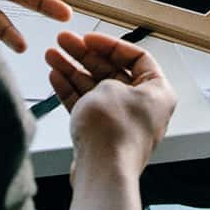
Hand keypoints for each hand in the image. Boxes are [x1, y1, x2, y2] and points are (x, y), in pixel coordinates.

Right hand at [46, 31, 175, 175]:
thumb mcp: (111, 86)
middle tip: (65, 42)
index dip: (110, 44)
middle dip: (85, 55)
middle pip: (111, 71)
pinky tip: (55, 76)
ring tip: (52, 55)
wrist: (102, 171)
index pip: (136, 57)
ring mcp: (120, 122)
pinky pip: (85, 106)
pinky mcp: (102, 135)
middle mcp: (142, 107)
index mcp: (157, 92)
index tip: (89, 38)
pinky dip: (70, 90)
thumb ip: (105, 76)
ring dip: (72, 70)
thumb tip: (98, 82)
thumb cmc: (116, 132)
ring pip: (94, 88)